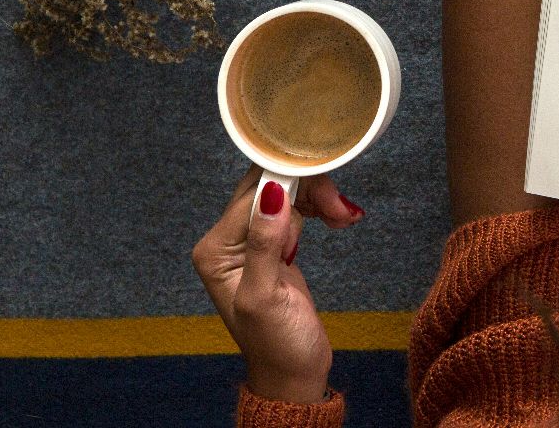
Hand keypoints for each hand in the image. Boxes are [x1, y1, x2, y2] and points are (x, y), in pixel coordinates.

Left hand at [191, 169, 364, 403]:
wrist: (295, 373)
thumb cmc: (276, 345)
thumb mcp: (266, 297)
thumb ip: (265, 244)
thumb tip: (271, 193)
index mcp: (215, 250)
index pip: (252, 194)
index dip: (292, 186)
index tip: (328, 195)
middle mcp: (227, 240)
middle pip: (269, 186)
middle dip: (310, 191)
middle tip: (340, 210)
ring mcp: (251, 240)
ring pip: (287, 193)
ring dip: (320, 200)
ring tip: (343, 219)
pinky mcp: (275, 244)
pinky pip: (297, 209)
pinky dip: (321, 209)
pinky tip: (340, 219)